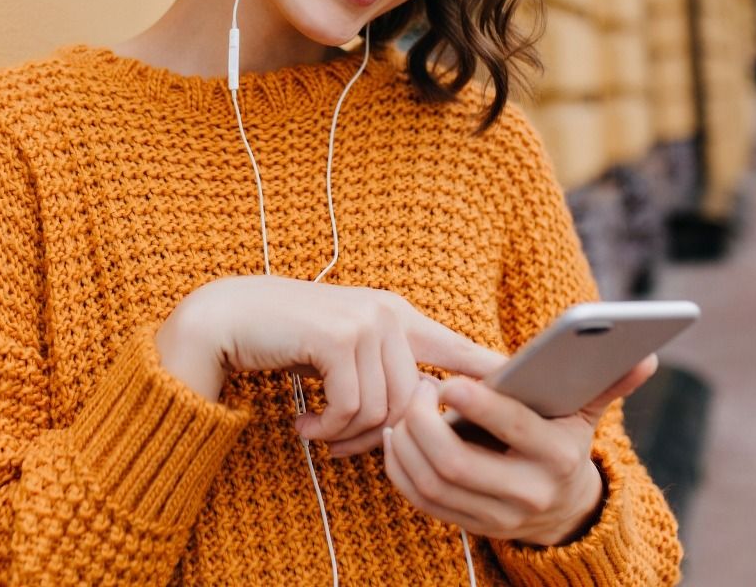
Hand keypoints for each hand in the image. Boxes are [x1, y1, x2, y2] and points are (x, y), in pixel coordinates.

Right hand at [155, 276, 503, 453]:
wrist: (229, 319)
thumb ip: (380, 376)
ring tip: (318, 430)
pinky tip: (305, 422)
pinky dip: (329, 426)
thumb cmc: (286, 338)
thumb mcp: (341, 356)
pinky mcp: (338, 336)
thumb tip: (411, 420)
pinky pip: (353, 406)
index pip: (456, 347)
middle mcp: (387, 313)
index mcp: (395, 314)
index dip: (492, 373)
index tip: (526, 392)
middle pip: (414, 399)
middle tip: (340, 442)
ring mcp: (364, 321)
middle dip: (382, 432)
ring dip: (348, 432)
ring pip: (385, 407)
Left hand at [382, 355, 657, 545]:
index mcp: (556, 456)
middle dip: (424, 423)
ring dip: (406, 443)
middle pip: (457, 463)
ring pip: (432, 484)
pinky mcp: (468, 525)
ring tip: (402, 407)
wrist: (562, 511)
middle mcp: (526, 493)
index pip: (514, 429)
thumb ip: (608, 381)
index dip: (478, 404)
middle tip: (414, 389)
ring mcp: (495, 516)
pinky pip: (421, 501)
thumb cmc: (564, 440)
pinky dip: (400, 468)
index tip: (448, 381)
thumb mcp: (587, 413)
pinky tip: (396, 437)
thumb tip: (646, 355)